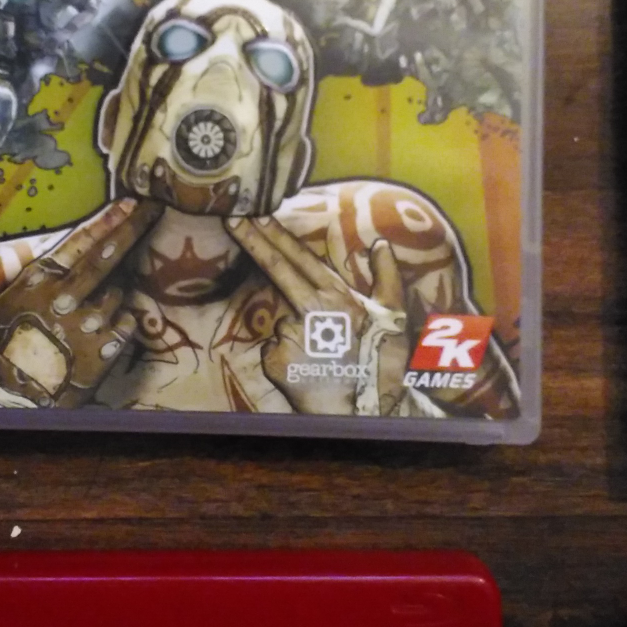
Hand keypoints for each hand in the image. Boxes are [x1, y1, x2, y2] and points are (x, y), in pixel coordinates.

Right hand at [0, 197, 161, 408]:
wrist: (9, 401)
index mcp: (38, 282)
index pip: (80, 242)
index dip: (106, 219)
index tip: (130, 203)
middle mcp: (68, 298)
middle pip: (108, 256)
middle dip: (132, 228)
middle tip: (153, 209)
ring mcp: (89, 325)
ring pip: (116, 295)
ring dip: (110, 297)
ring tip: (88, 314)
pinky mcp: (104, 351)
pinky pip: (126, 325)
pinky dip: (120, 324)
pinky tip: (101, 334)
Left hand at [225, 215, 405, 414]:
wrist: (368, 413)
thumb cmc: (384, 364)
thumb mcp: (394, 316)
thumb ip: (387, 275)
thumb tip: (381, 244)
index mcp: (335, 296)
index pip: (297, 257)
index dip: (273, 234)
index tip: (252, 213)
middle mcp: (307, 310)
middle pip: (275, 269)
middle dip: (252, 240)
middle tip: (231, 219)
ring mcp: (287, 336)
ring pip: (282, 321)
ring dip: (295, 330)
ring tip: (322, 355)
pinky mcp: (274, 361)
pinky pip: (275, 350)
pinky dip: (287, 356)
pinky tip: (309, 369)